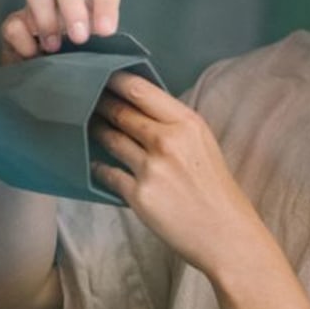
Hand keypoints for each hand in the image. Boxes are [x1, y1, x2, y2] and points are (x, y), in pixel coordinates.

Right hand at [0, 0, 120, 63]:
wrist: (47, 87)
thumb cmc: (82, 71)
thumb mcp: (99, 63)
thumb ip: (108, 56)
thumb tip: (126, 65)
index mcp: (91, 7)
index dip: (105, 6)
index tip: (105, 32)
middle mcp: (64, 1)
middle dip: (71, 6)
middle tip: (78, 38)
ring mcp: (36, 9)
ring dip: (45, 16)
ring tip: (53, 48)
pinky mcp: (14, 25)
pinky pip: (13, 21)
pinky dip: (22, 39)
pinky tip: (33, 56)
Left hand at [89, 73, 262, 275]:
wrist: (226, 234)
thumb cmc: (215, 189)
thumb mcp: (203, 144)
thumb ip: (174, 125)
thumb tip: (139, 108)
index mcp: (188, 123)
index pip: (141, 90)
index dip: (115, 80)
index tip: (100, 74)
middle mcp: (168, 140)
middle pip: (121, 112)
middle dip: (100, 104)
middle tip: (83, 98)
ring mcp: (152, 168)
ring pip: (111, 140)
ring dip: (96, 132)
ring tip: (88, 127)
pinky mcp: (139, 196)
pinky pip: (108, 174)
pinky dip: (99, 168)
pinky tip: (95, 164)